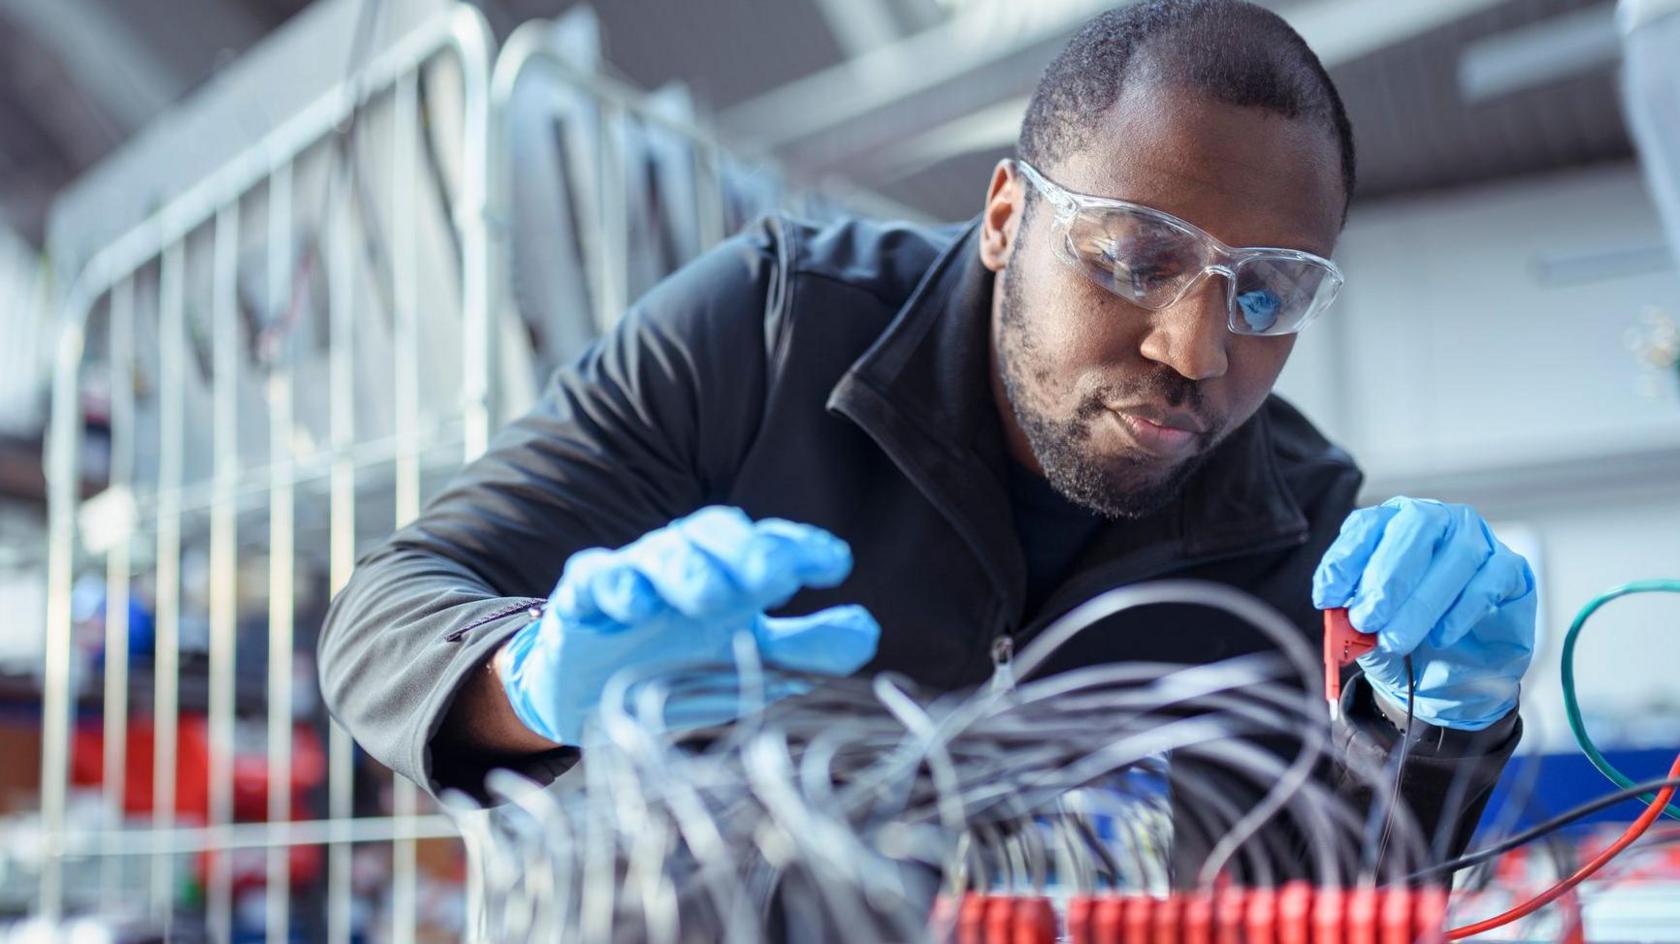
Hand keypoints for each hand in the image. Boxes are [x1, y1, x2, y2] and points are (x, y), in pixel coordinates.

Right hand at [499, 506, 879, 744]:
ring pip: (662, 554)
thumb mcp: (748, 661)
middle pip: (717, 534)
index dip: (803, 547)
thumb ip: (807, 648)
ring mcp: (634, 575)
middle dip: (748, 552)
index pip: (770, 544)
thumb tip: (867, 634)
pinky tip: (634, 605)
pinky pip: (596, 579)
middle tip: (776, 578)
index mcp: (731, 572)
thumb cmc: (680, 662)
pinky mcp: (583, 597)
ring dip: (689, 571)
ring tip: (712, 600)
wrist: (588, 691)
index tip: (838, 564)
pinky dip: (615, 587)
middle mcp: (687, 562)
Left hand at [1313, 497, 1536, 730]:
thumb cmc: (1405, 635)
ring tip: (1396, 639)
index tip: (1328, 596)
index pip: (1366, 525)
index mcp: (1391, 524)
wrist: (1453, 670)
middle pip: (1414, 527)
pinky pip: (1489, 580)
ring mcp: (1476, 540)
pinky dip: (1461, 611)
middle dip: (1385, 577)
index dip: (1345, 559)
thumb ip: (1353, 624)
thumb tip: (1340, 620)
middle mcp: (1434, 521)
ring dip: (1420, 602)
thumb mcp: (1370, 632)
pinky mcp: (1509, 568)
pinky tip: (1440, 636)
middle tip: (1365, 619)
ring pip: (1456, 555)